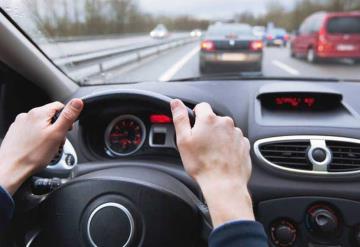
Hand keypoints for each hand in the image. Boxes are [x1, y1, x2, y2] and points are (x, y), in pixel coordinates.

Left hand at [0, 99, 83, 194]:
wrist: (11, 168)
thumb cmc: (33, 154)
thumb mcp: (57, 133)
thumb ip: (68, 116)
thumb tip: (78, 102)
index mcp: (39, 113)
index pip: (59, 106)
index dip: (67, 118)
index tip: (67, 130)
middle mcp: (27, 115)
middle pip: (50, 116)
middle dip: (57, 128)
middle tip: (57, 142)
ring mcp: (19, 124)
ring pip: (41, 125)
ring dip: (47, 134)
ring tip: (47, 147)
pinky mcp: (15, 133)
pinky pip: (31, 132)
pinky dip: (37, 138)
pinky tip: (37, 148)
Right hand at [170, 99, 253, 226]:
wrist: (223, 184)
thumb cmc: (202, 165)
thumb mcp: (183, 140)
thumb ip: (180, 118)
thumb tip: (176, 103)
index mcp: (209, 119)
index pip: (202, 106)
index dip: (195, 116)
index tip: (193, 128)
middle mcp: (226, 123)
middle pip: (213, 120)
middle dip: (207, 129)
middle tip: (200, 145)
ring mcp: (237, 134)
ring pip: (224, 131)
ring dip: (218, 138)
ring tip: (211, 154)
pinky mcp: (244, 145)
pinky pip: (234, 141)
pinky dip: (228, 146)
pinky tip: (221, 158)